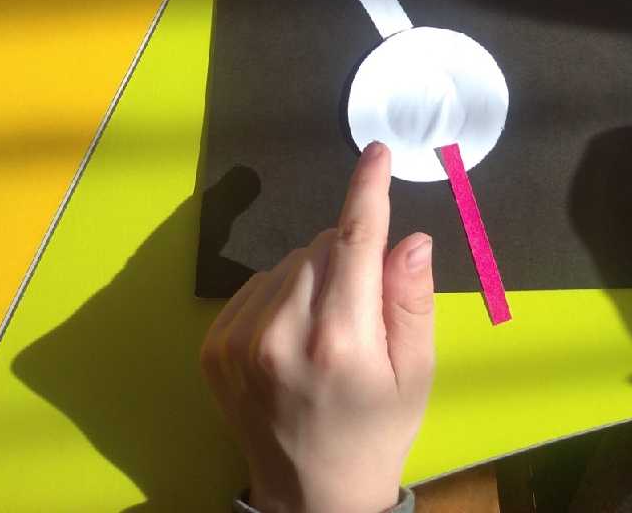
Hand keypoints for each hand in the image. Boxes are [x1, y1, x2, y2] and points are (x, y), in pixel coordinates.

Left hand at [201, 142, 434, 512]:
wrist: (311, 495)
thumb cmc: (377, 428)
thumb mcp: (417, 371)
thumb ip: (412, 300)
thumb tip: (409, 238)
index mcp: (341, 340)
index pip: (355, 241)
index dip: (368, 191)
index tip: (377, 153)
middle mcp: (282, 334)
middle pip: (321, 247)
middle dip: (350, 255)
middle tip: (365, 306)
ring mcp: (240, 341)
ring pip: (289, 261)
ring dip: (315, 274)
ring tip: (329, 328)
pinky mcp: (214, 347)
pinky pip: (258, 285)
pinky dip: (282, 294)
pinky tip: (296, 335)